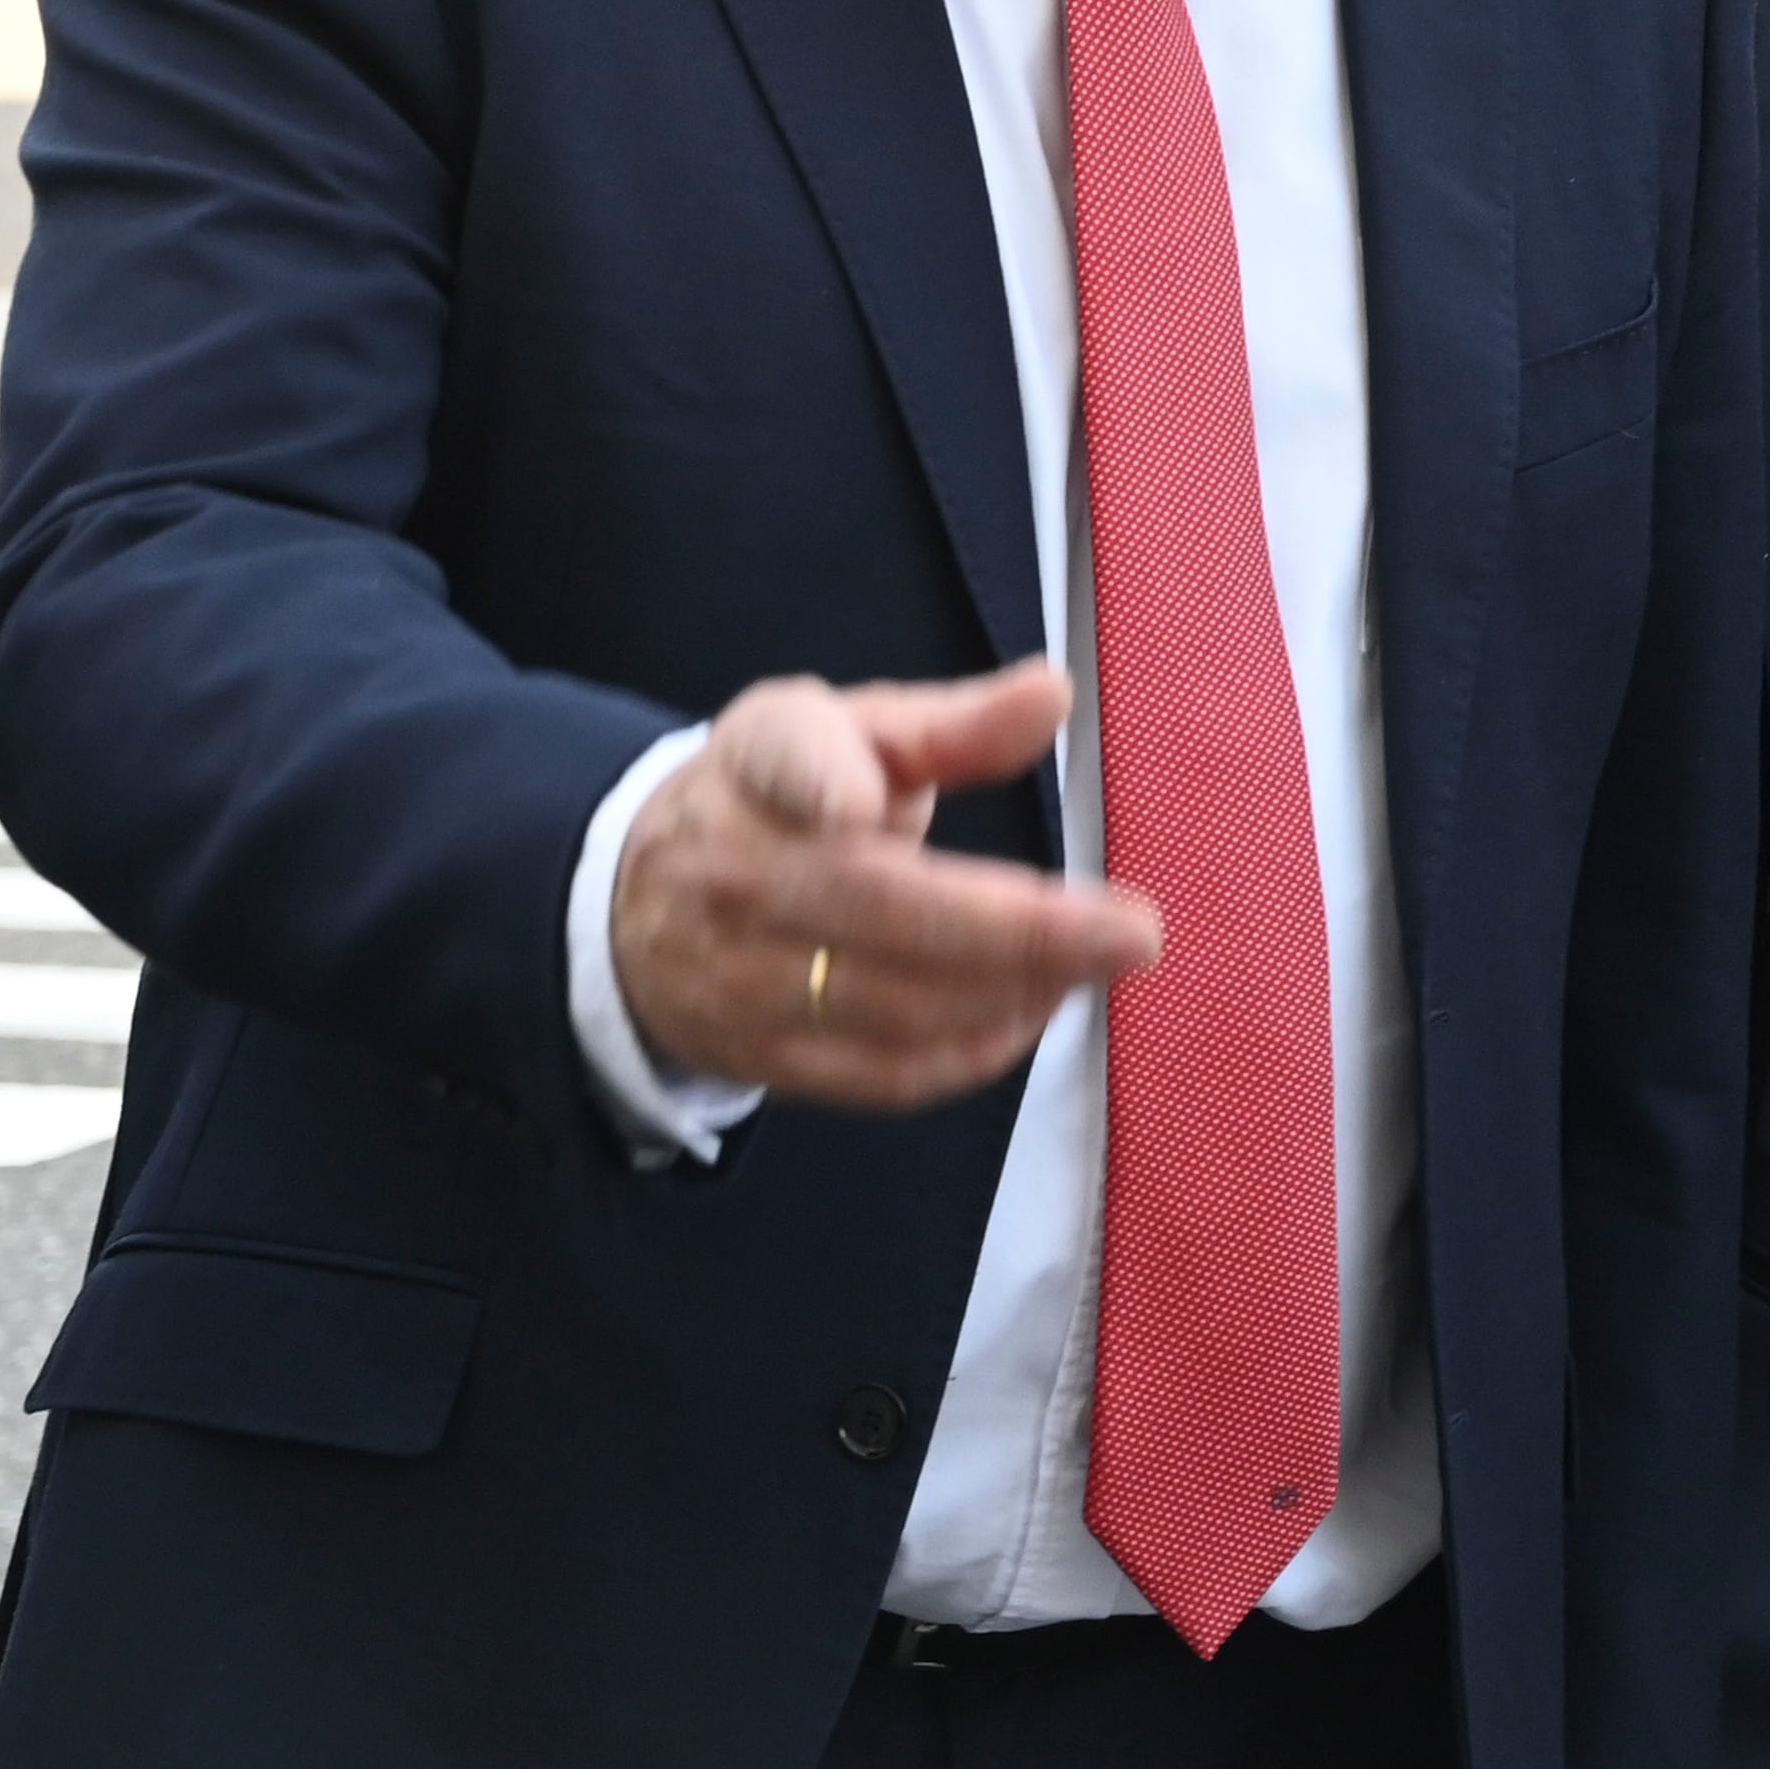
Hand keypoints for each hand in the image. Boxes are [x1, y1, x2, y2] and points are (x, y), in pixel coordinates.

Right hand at [612, 660, 1153, 1106]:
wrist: (636, 908)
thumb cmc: (777, 799)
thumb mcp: (847, 730)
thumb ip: (954, 723)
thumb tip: (1054, 694)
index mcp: (760, 765)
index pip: (779, 763)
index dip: (817, 781)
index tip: (855, 800)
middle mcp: (741, 872)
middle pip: (877, 909)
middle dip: (1016, 930)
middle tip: (1133, 931)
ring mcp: (745, 977)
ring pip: (893, 1005)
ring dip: (1015, 990)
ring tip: (1100, 960)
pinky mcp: (765, 1057)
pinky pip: (884, 1074)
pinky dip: (975, 1050)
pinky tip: (1034, 1009)